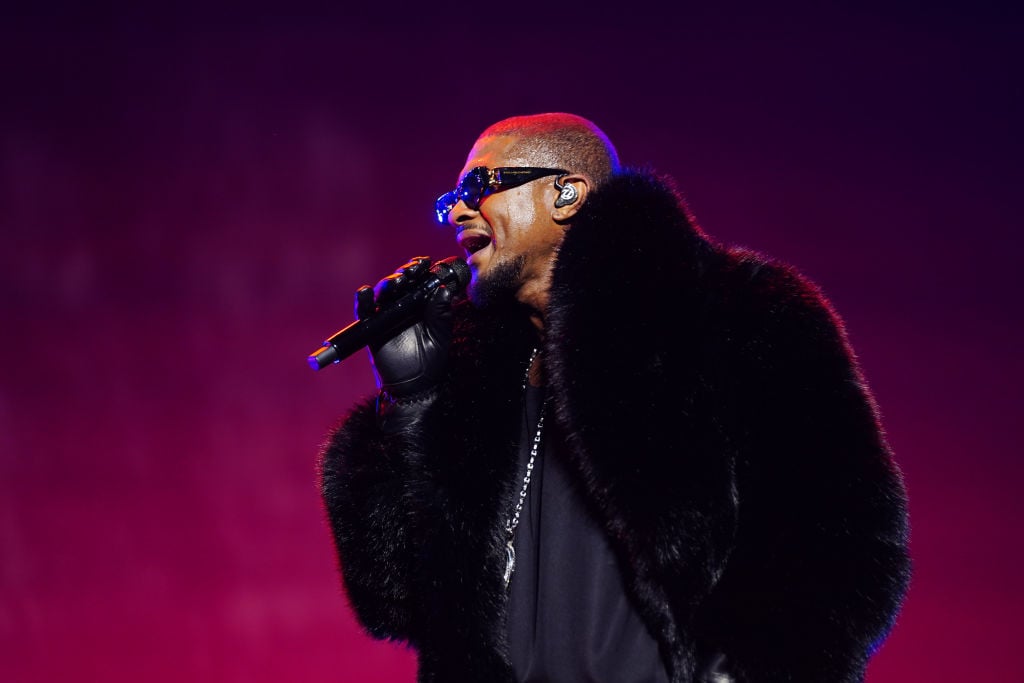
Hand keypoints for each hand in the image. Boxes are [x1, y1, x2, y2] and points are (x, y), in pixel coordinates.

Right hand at [355, 256, 454, 400]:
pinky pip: (365, 311)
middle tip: (414, 269)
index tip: (427, 262)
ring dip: (389, 283)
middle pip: (401, 282)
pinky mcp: (372, 327)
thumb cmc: (431, 362)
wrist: (413, 387)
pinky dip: (363, 301)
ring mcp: (387, 315)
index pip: (420, 281)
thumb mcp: (440, 336)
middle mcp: (403, 306)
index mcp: (422, 305)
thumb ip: (441, 314)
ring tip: (398, 281)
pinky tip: (365, 292)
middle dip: (406, 272)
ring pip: (384, 292)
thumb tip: (444, 289)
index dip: (422, 270)